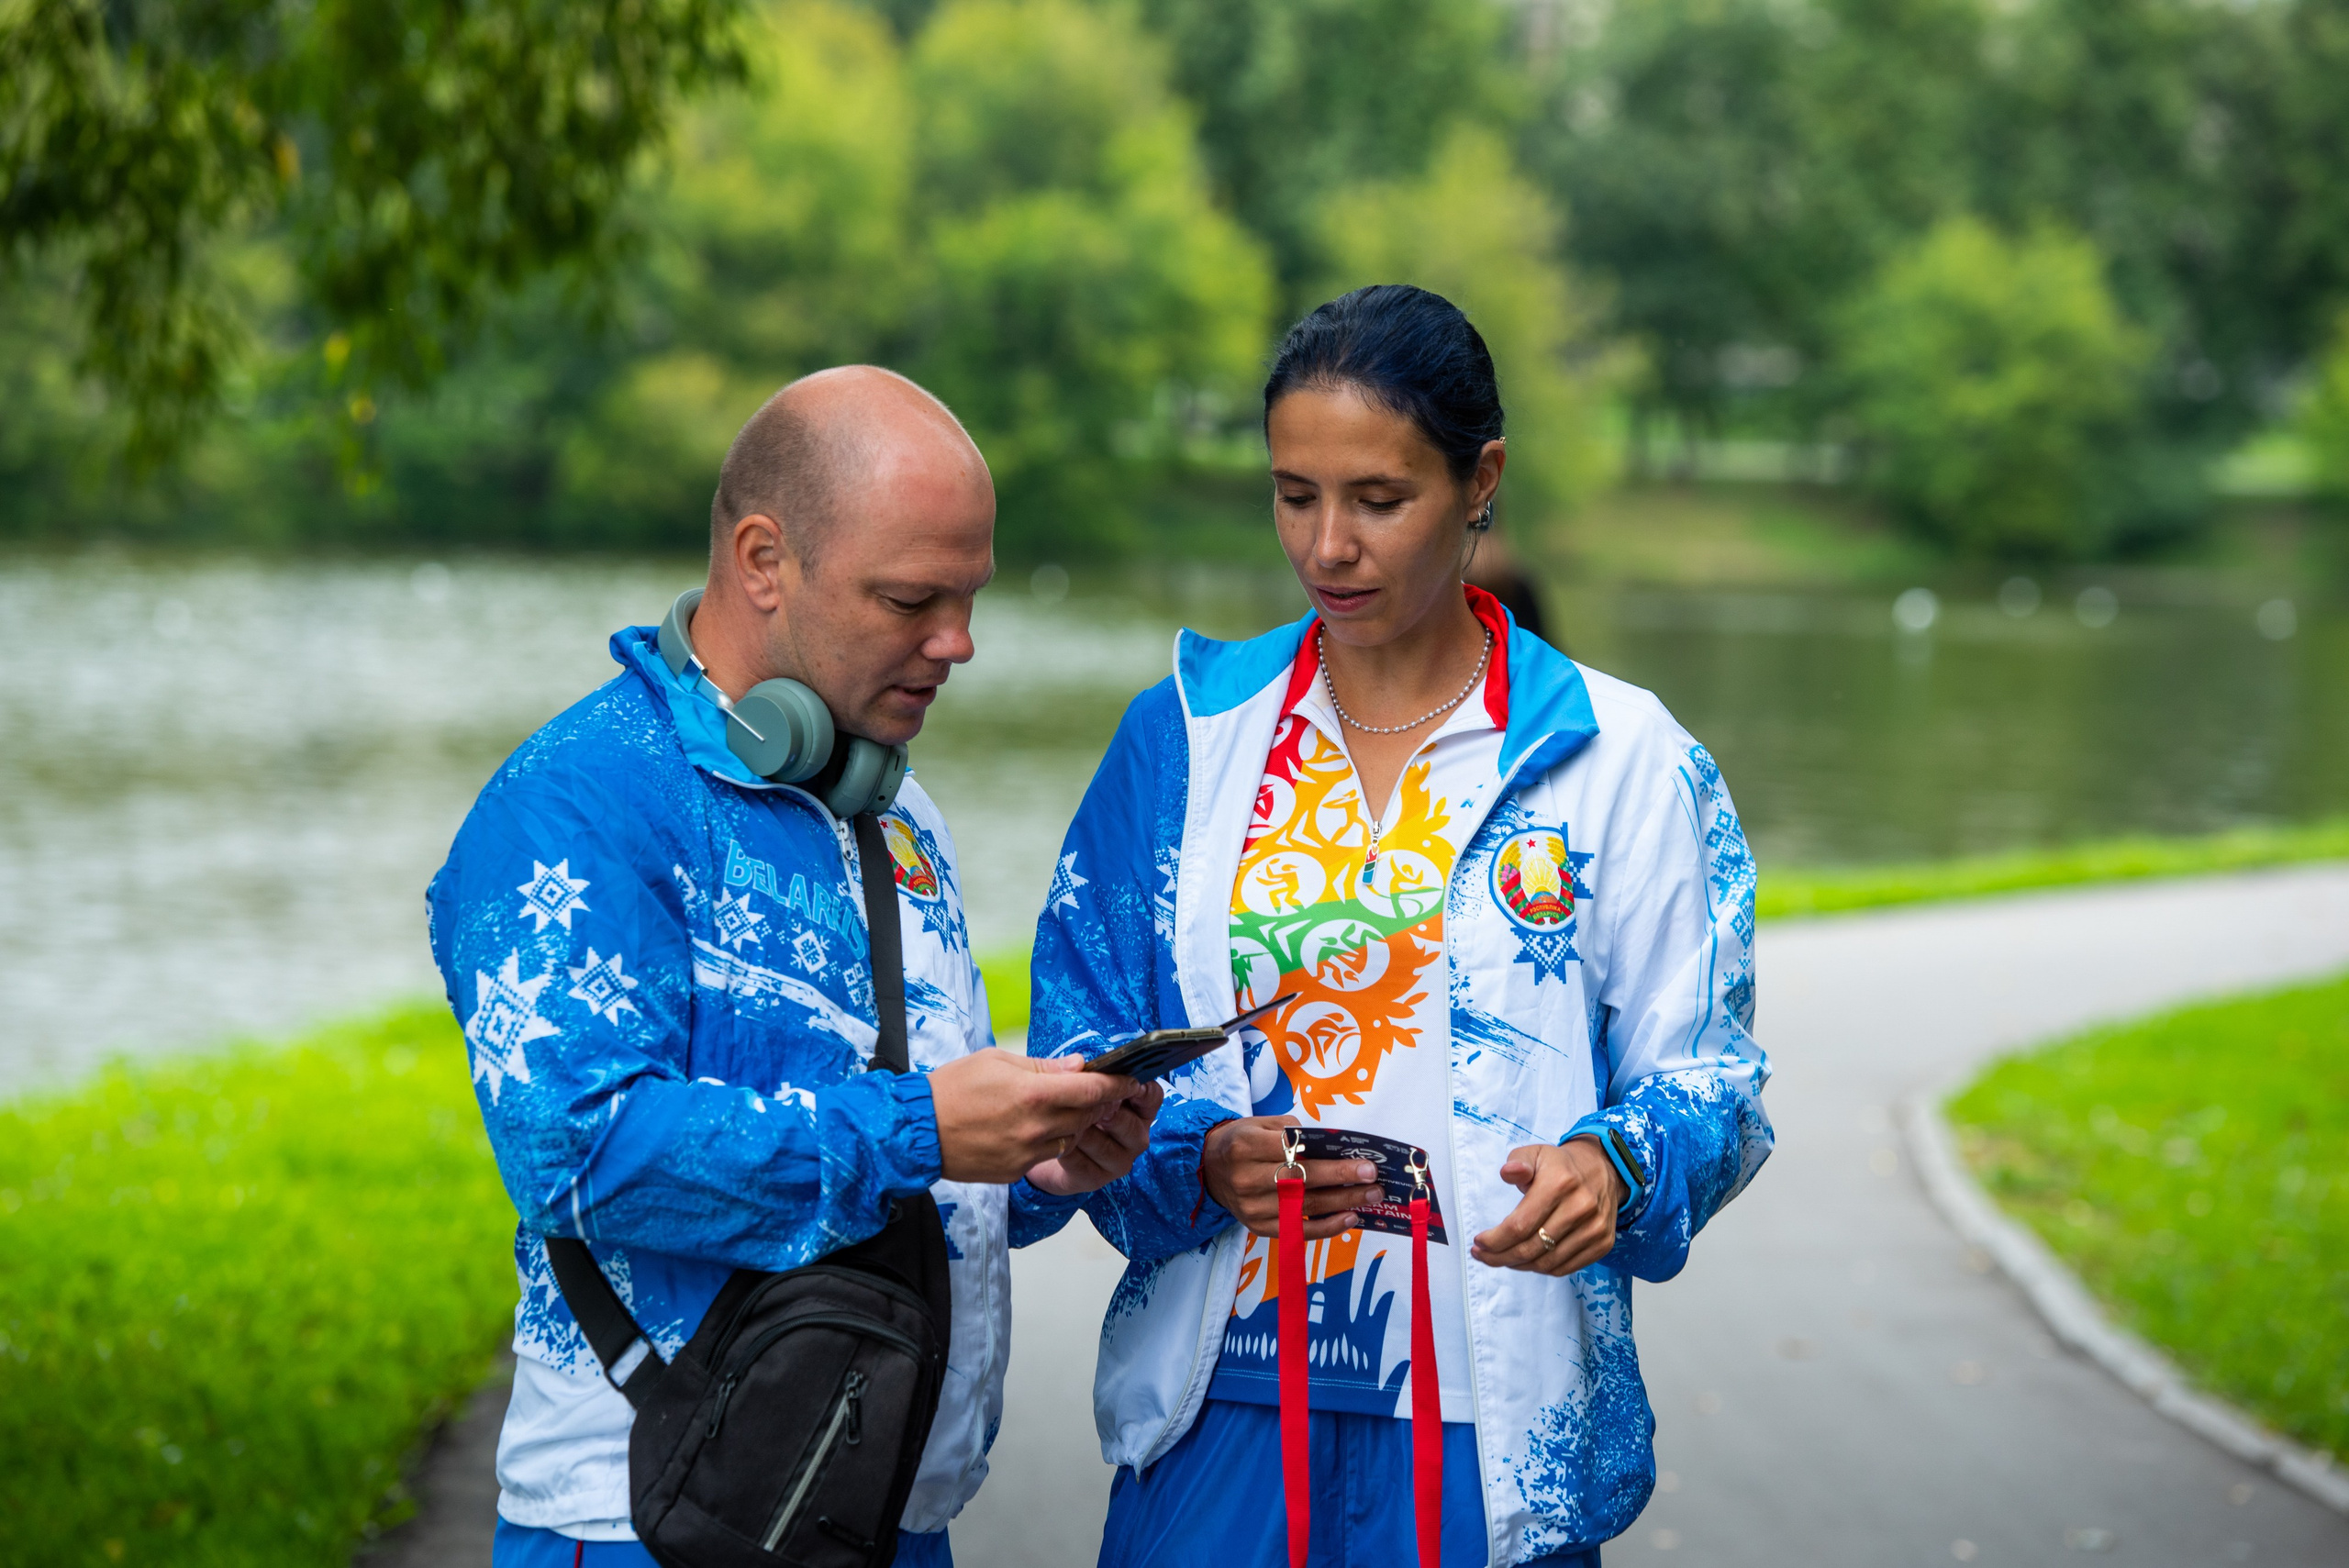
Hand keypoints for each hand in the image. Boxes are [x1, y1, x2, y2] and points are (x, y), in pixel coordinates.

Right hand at [928, 1049, 1142, 1184]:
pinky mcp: (1015, 1171)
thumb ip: (1042, 1066)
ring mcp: (1027, 1153)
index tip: (1131, 1080)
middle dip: (1096, 1103)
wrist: (917, 1132)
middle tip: (1097, 1091)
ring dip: (1073, 1124)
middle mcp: (1037, 1127)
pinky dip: (1048, 1141)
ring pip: (1069, 1138)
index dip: (1117, 1085)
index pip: (1092, 1089)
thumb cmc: (952, 1088)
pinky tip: (1031, 1128)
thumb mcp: (996, 1061)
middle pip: (1086, 1116)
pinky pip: (1045, 1155)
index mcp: (1034, 1094)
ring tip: (1057, 1109)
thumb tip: (1077, 1066)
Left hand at [1025, 1080, 1166, 1195]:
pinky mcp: (1096, 1179)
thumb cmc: (1073, 1111)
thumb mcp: (1080, 1090)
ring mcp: (1118, 1161)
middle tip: (1093, 1103)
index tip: (1130, 1083)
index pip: (1152, 1097)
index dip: (1143, 1090)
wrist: (1050, 1150)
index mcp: (1138, 1110)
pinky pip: (1083, 1164)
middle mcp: (1135, 1137)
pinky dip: (1068, 1150)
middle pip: (1131, 1125)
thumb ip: (1084, 1077)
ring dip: (1084, 1131)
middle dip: (1109, 1112)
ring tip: (1065, 1120)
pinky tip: (1056, 1139)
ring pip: (1105, 1145)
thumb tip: (1079, 1064)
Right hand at [1200, 1116, 1383, 1239]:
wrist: (1207, 1168)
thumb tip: (1332, 1146)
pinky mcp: (1257, 1226)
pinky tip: (1348, 1218)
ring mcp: (1251, 1207)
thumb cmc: (1241, 1141)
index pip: (1295, 1154)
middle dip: (1343, 1182)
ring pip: (1303, 1208)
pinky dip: (1325, 1228)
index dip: (1331, 1160)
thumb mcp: (1260, 1124)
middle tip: (1374, 1181)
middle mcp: (1246, 1178)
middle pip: (1302, 1182)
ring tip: (1370, 1198)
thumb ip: (1293, 1132)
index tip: (1364, 1163)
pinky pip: (1296, 1231)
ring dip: (1341, 1204)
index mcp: (1246, 1146)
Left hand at [1471, 1136, 1623, 1274]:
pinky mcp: (1603, 1244)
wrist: (1604, 1170)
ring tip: (1502, 1258)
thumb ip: (1517, 1162)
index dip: (1495, 1240)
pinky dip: (1541, 1269)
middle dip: (1500, 1257)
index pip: (1520, 1225)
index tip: (1479, 1243)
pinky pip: (1564, 1268)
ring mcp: (1595, 1229)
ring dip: (1518, 1265)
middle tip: (1484, 1256)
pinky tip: (1526, 1260)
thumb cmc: (1560, 1165)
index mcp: (1560, 1183)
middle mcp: (1581, 1208)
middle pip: (1531, 1248)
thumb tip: (1507, 1173)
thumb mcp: (1535, 1153)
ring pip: (1547, 1263)